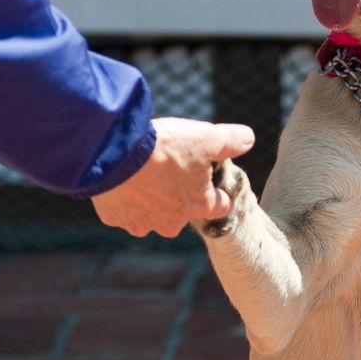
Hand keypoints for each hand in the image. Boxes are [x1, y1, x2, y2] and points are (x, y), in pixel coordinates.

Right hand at [92, 118, 256, 238]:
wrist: (112, 153)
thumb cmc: (163, 147)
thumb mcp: (206, 137)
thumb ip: (232, 140)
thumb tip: (248, 139)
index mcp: (198, 205)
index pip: (220, 206)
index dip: (219, 192)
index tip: (212, 179)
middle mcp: (170, 222)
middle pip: (182, 215)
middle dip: (180, 199)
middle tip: (172, 173)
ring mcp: (140, 223)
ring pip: (151, 217)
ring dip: (150, 202)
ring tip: (145, 175)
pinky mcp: (114, 218)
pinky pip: (122, 212)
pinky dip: (123, 199)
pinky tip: (121, 179)